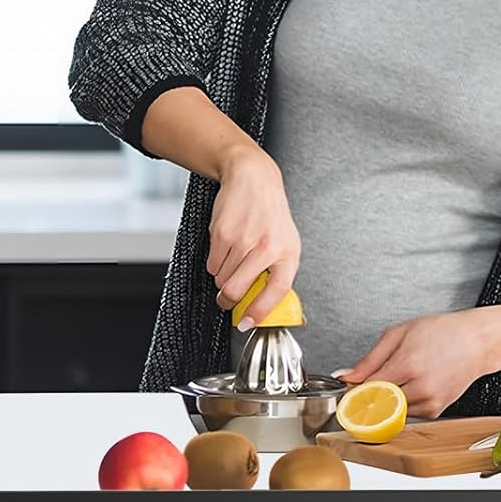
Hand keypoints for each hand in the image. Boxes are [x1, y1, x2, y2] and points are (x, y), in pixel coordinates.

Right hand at [207, 147, 300, 328]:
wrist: (253, 179)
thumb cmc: (270, 214)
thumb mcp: (285, 242)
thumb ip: (277, 272)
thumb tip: (262, 306)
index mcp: (288, 253)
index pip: (277, 291)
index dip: (260, 311)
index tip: (247, 322)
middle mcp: (267, 248)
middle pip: (237, 289)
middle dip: (227, 300)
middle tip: (226, 299)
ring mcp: (243, 241)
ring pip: (222, 278)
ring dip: (223, 276)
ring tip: (233, 258)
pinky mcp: (222, 234)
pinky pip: (212, 264)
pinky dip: (215, 262)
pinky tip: (226, 247)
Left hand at [334, 306, 500, 417]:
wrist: (477, 342)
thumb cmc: (442, 332)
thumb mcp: (399, 334)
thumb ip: (369, 359)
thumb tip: (346, 376)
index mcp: (407, 365)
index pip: (367, 388)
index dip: (354, 387)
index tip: (348, 386)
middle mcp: (420, 388)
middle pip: (377, 401)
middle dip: (370, 393)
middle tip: (375, 377)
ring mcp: (430, 402)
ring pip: (391, 409)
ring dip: (388, 396)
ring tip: (403, 374)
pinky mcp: (435, 411)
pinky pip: (407, 411)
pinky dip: (403, 400)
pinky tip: (414, 382)